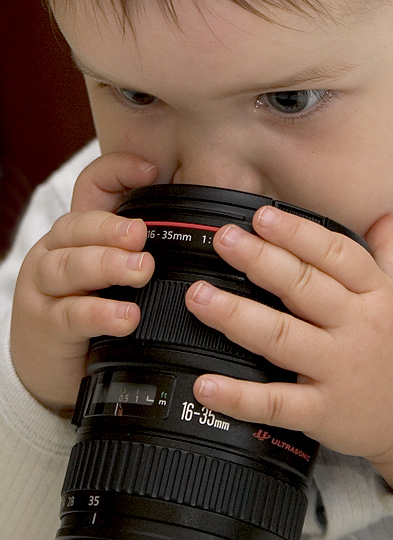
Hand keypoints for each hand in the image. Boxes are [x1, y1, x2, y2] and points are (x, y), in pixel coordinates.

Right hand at [10, 153, 157, 410]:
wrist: (54, 367)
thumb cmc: (94, 310)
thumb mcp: (118, 272)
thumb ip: (147, 246)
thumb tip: (199, 221)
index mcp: (80, 232)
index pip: (91, 187)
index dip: (117, 172)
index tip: (152, 172)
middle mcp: (57, 252)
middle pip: (76, 226)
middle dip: (112, 229)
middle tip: (142, 236)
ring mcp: (46, 289)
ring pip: (69, 267)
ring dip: (106, 266)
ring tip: (141, 272)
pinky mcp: (46, 326)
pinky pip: (70, 315)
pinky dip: (99, 313)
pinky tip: (125, 316)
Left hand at [186, 207, 392, 490]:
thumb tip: (382, 216)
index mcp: (378, 296)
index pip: (335, 255)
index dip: (298, 233)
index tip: (263, 216)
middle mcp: (357, 329)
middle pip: (304, 288)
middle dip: (261, 261)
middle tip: (224, 239)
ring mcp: (339, 371)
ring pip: (282, 338)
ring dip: (236, 316)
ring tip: (199, 297)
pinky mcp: (325, 413)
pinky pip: (278, 404)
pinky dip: (240, 397)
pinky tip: (206, 384)